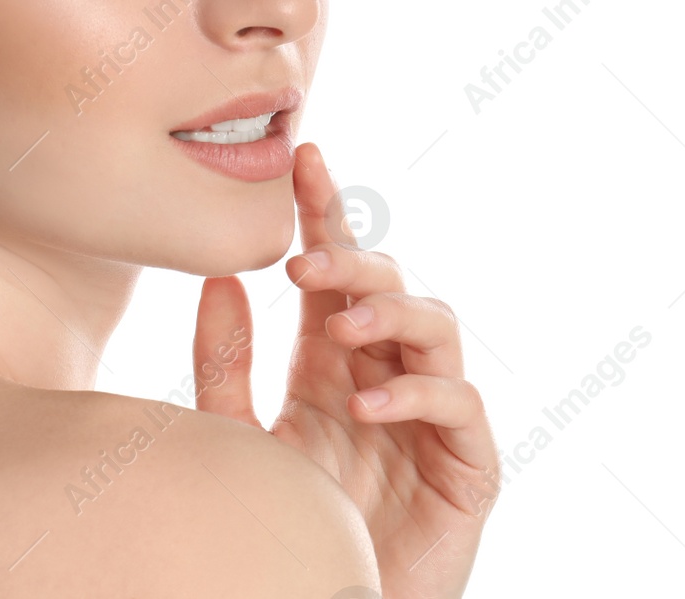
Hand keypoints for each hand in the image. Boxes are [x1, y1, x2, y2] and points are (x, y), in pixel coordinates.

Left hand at [192, 141, 498, 598]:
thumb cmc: (290, 525)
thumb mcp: (243, 440)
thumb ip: (225, 367)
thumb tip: (215, 280)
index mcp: (333, 362)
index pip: (334, 272)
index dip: (325, 213)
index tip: (305, 159)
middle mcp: (387, 373)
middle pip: (387, 285)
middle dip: (352, 261)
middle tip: (303, 262)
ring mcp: (432, 413)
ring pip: (435, 326)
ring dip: (389, 314)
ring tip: (340, 328)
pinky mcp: (468, 463)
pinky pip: (459, 405)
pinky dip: (415, 393)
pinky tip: (368, 403)